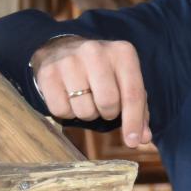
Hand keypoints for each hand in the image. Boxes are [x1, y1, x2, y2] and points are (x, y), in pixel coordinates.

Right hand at [30, 36, 151, 146]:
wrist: (61, 49)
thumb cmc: (102, 71)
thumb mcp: (125, 80)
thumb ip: (138, 109)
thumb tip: (143, 138)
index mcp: (122, 53)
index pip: (132, 93)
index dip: (133, 121)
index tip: (132, 142)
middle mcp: (96, 52)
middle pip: (108, 103)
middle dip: (108, 113)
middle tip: (103, 105)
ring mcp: (69, 61)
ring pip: (85, 110)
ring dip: (88, 113)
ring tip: (86, 98)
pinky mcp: (48, 73)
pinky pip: (61, 111)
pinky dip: (68, 113)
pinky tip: (68, 97)